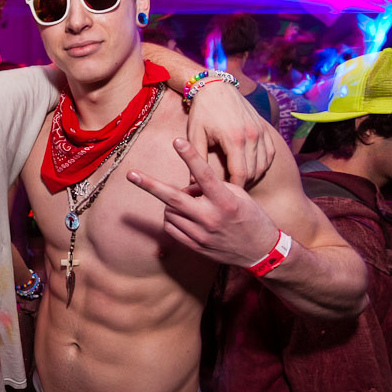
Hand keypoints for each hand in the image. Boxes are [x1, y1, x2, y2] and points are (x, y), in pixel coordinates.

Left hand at [127, 138, 278, 267]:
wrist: (260, 252)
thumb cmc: (251, 217)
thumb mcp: (238, 195)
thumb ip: (212, 187)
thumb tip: (188, 184)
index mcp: (225, 201)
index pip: (203, 174)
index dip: (189, 156)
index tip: (177, 140)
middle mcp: (210, 217)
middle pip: (173, 198)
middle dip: (149, 185)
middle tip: (131, 174)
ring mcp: (201, 234)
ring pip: (170, 211)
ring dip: (173, 203)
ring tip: (192, 203)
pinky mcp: (195, 246)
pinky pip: (171, 227)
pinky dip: (173, 218)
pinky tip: (187, 216)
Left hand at [187, 82, 274, 186]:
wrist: (215, 87)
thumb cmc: (202, 112)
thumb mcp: (195, 135)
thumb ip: (196, 159)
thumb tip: (191, 183)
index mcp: (234, 139)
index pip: (240, 174)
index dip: (233, 188)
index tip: (224, 196)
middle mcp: (251, 135)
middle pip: (253, 172)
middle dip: (242, 185)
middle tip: (230, 192)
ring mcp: (260, 131)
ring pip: (263, 165)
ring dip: (253, 176)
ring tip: (238, 182)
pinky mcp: (264, 128)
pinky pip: (269, 153)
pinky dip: (262, 164)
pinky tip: (250, 168)